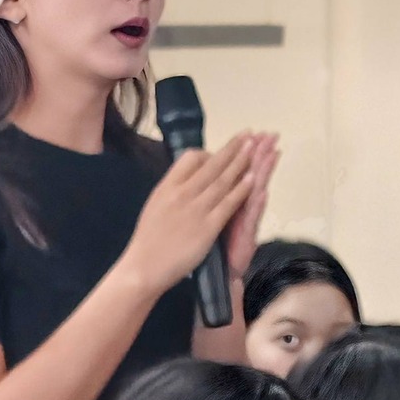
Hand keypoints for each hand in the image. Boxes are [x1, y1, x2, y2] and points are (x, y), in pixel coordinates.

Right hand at [120, 136, 255, 299]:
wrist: (145, 266)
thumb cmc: (149, 238)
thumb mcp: (156, 203)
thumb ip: (172, 189)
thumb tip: (186, 177)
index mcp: (168, 185)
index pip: (191, 158)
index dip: (209, 153)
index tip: (219, 154)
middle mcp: (183, 192)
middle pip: (212, 164)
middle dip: (233, 147)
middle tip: (248, 134)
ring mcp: (196, 209)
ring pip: (223, 180)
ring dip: (241, 163)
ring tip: (255, 148)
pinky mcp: (208, 227)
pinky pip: (228, 204)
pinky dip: (241, 189)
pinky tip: (253, 179)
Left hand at [224, 133, 279, 279]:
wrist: (220, 277)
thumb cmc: (215, 248)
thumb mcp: (212, 218)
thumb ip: (216, 198)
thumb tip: (210, 176)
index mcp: (229, 201)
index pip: (239, 172)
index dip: (248, 153)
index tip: (254, 133)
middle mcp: (242, 209)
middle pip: (252, 176)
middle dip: (261, 155)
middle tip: (271, 135)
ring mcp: (246, 222)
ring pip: (255, 192)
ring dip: (264, 173)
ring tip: (272, 153)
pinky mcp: (246, 238)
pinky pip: (251, 219)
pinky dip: (257, 205)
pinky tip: (262, 191)